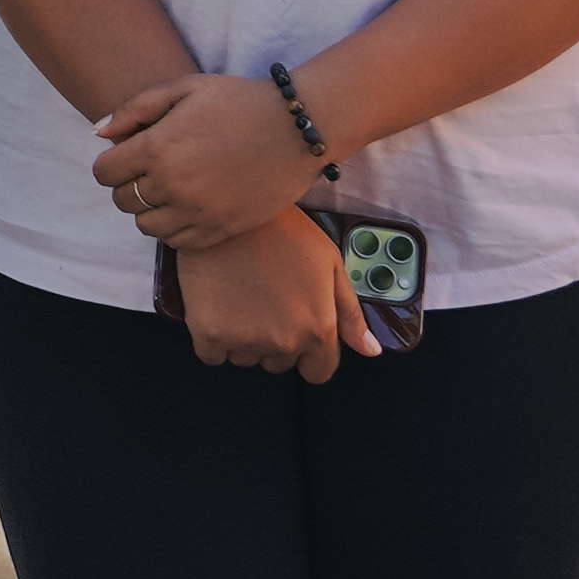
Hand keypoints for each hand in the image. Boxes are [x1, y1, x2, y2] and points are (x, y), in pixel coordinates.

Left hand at [87, 69, 321, 254]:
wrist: (296, 128)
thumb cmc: (239, 101)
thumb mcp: (185, 88)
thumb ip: (135, 109)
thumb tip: (98, 134)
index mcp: (157, 148)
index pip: (104, 173)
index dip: (110, 163)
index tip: (126, 156)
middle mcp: (172, 185)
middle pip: (122, 201)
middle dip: (127, 185)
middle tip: (149, 170)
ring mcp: (197, 212)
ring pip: (146, 226)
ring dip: (149, 209)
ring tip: (169, 189)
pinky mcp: (220, 229)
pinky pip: (177, 242)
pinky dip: (174, 228)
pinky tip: (187, 206)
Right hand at [164, 218, 373, 379]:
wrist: (230, 206)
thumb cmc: (281, 229)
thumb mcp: (329, 264)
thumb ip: (350, 314)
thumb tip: (370, 350)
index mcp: (317, 328)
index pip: (319, 372)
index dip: (310, 353)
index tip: (298, 332)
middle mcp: (284, 341)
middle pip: (280, 363)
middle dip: (276, 339)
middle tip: (267, 300)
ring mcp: (245, 340)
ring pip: (247, 358)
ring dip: (244, 338)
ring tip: (242, 296)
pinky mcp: (208, 334)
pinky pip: (213, 355)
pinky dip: (214, 338)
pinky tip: (219, 306)